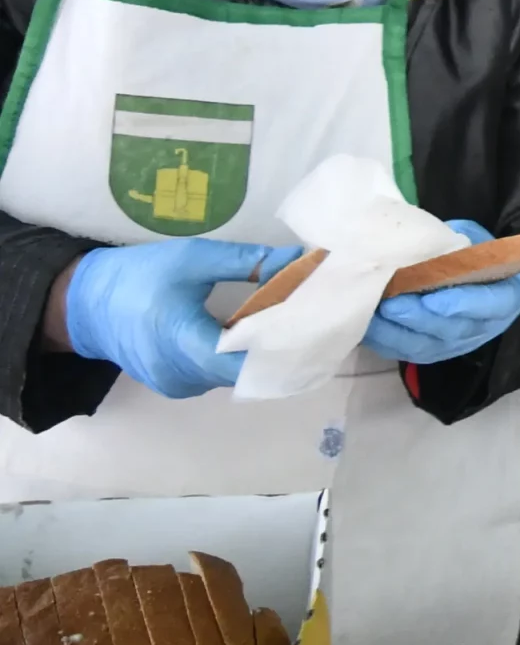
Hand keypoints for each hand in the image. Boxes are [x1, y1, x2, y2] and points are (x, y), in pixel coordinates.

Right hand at [64, 239, 303, 399]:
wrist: (84, 303)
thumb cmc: (139, 276)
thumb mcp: (194, 259)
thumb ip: (249, 262)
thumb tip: (298, 260)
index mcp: (182, 342)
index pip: (244, 360)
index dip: (280, 345)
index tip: (311, 323)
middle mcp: (181, 374)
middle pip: (244, 370)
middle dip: (276, 346)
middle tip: (309, 318)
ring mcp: (177, 385)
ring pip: (233, 375)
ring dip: (257, 353)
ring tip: (288, 323)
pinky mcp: (175, 385)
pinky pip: (216, 375)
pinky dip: (236, 358)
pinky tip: (256, 334)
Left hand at [362, 219, 519, 365]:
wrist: (455, 269)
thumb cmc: (465, 251)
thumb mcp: (469, 239)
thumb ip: (457, 246)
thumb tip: (430, 249)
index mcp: (508, 294)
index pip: (495, 304)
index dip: (465, 304)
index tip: (435, 300)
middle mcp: (486, 325)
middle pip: (455, 330)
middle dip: (421, 319)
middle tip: (392, 305)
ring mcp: (458, 342)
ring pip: (428, 346)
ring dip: (398, 332)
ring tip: (375, 313)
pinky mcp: (431, 350)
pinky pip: (406, 352)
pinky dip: (385, 340)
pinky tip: (367, 324)